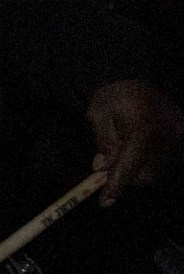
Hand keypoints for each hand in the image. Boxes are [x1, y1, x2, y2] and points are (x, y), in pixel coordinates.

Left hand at [84, 78, 182, 204]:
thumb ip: (103, 145)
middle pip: (146, 175)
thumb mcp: (98, 116)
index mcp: (143, 129)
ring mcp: (178, 136)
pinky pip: (165, 158)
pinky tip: (136, 145)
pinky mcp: (181, 134)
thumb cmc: (113, 92)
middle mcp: (166, 136)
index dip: (115, 186)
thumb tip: (103, 168)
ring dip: (138, 167)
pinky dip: (149, 158)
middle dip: (125, 175)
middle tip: (107, 166)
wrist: (135, 72)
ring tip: (123, 147)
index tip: (105, 201)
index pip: (129, 167)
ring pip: (157, 169)